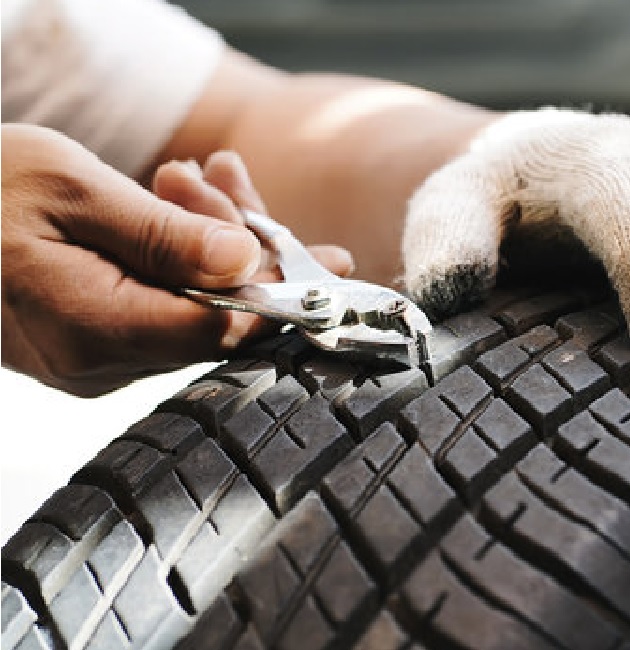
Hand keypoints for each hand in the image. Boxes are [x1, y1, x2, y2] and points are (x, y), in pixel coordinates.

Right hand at [0, 126, 350, 395]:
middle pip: (217, 317)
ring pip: (195, 305)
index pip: (222, 328)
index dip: (284, 294)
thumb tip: (246, 262)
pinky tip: (175, 200)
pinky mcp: (98, 343)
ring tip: (196, 174)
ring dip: (210, 239)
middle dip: (243, 247)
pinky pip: (165, 303)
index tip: (332, 263)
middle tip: (230, 177)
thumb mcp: (71, 188)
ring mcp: (99, 359)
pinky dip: (181, 254)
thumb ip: (163, 233)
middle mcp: (101, 362)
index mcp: (94, 329)